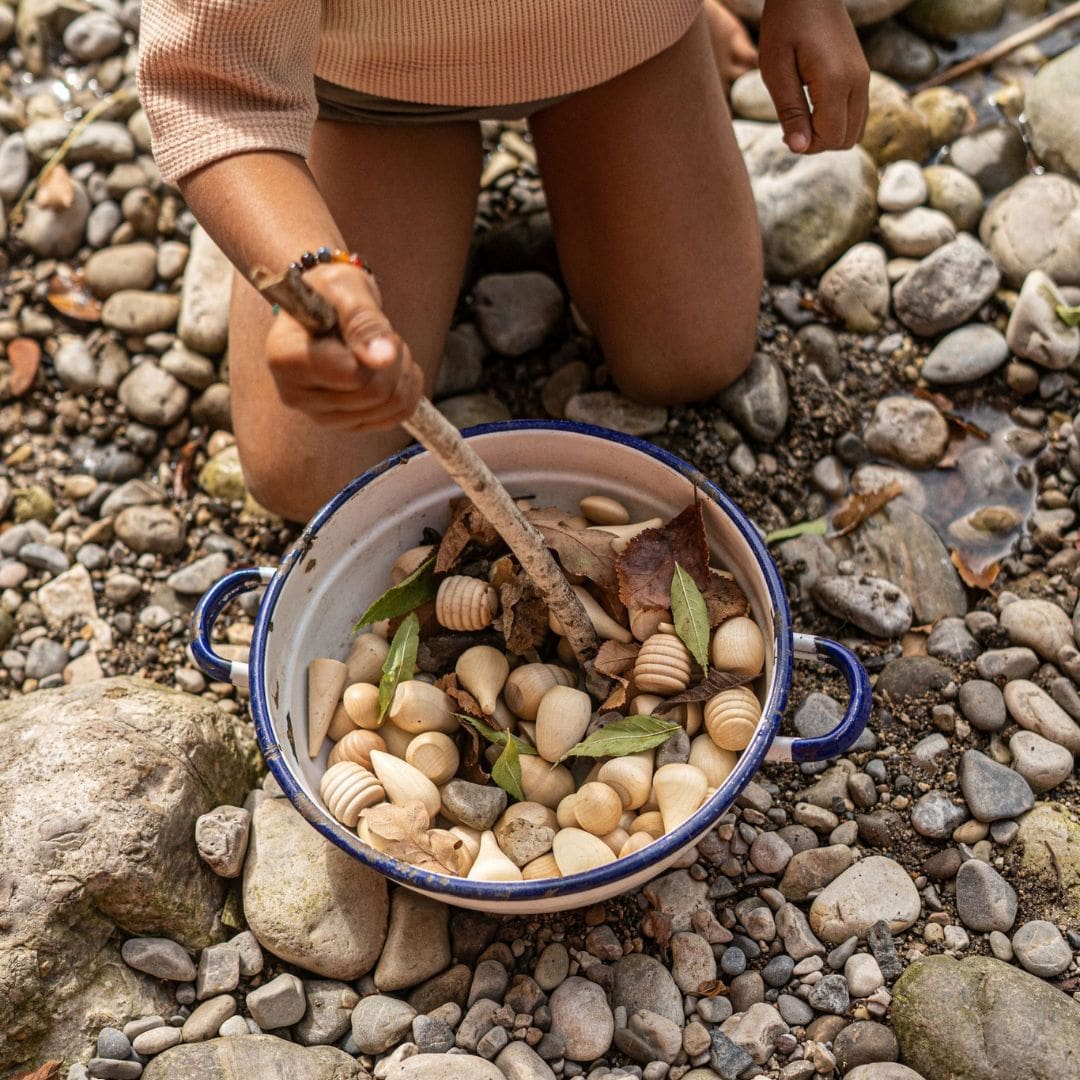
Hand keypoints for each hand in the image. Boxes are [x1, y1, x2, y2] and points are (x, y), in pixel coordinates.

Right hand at [264, 263, 422, 429]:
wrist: (327, 306)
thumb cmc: (330, 292)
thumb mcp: (345, 287)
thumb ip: (363, 321)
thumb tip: (383, 358)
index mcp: (285, 359)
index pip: (352, 374)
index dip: (371, 347)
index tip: (363, 320)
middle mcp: (296, 395)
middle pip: (374, 394)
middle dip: (392, 358)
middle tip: (379, 332)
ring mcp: (321, 415)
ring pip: (389, 407)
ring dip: (401, 372)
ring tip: (380, 347)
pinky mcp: (345, 424)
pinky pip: (396, 417)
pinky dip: (405, 388)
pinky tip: (389, 367)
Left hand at [757, 0, 868, 153]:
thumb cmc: (785, 25)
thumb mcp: (776, 70)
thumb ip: (790, 111)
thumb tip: (799, 148)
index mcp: (836, 82)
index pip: (830, 137)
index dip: (806, 145)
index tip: (785, 131)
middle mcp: (858, 82)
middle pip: (846, 139)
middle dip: (818, 143)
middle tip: (792, 126)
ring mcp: (864, 77)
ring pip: (856, 130)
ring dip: (829, 134)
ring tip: (802, 118)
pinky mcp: (863, 74)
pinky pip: (858, 114)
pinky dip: (838, 121)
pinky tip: (815, 109)